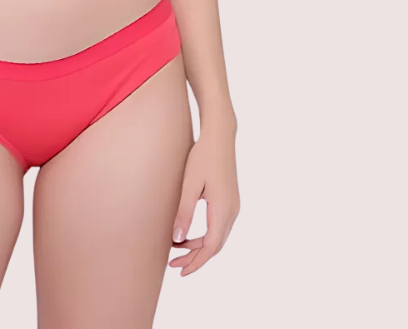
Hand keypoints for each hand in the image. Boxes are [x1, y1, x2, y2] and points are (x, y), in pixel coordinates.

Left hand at [168, 122, 238, 275]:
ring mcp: (233, 206)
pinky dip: (205, 236)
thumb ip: (184, 212)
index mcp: (223, 210)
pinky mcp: (230, 200)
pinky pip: (219, 227)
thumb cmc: (203, 157)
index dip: (195, 262)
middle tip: (174, 265)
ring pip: (218, 237)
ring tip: (178, 250)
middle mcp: (232, 212)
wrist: (219, 137)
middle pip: (215, 246)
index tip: (180, 270)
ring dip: (199, 247)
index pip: (210, 247)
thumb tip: (178, 239)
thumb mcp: (189, 185)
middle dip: (196, 258)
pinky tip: (190, 235)